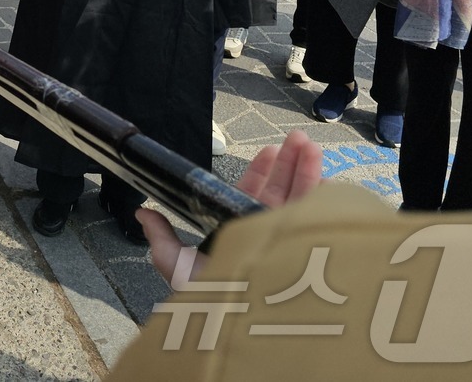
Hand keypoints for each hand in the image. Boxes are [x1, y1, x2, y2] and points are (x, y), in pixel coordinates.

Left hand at [137, 129, 323, 288]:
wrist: (244, 332)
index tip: (270, 150)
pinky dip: (325, 203)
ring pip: (301, 203)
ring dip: (308, 172)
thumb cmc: (211, 304)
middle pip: (280, 193)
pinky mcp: (310, 257)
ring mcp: (289, 246)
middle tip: (298, 139)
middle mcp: (266, 237)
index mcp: (239, 233)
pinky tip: (328, 183)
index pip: (250, 195)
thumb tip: (143, 213)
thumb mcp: (181, 269)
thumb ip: (164, 241)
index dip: (261, 171)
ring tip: (311, 147)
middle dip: (290, 163)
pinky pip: (318, 226)